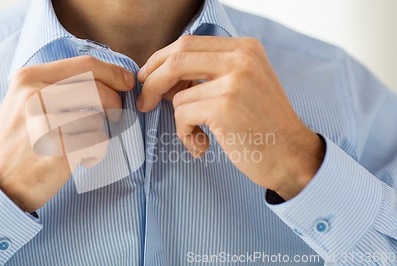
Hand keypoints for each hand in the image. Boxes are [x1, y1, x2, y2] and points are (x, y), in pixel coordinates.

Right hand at [0, 56, 134, 211]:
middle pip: (98, 89)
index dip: (114, 72)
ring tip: (81, 142)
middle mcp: (35, 95)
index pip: (86, 65)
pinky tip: (77, 158)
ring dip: (98, 132)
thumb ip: (60, 85)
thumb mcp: (27, 100)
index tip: (128, 82)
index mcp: (29, 77)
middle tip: (114, 116)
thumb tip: (110, 79)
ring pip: (98, 118)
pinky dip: (94, 152)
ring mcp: (45, 122)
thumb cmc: (20, 140)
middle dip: (115, 102)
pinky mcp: (57, 149)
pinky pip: (95, 143)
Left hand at [137, 36, 324, 199]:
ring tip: (197, 136)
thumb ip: (208, 74)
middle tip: (145, 102)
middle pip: (176, 59)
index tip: (147, 78)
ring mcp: (234, 81)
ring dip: (180, 121)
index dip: (160, 60)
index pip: (188, 43)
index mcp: (245, 48)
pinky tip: (202, 146)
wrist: (293, 156)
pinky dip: (185, 134)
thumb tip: (163, 77)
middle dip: (152, 81)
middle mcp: (241, 58)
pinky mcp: (225, 106)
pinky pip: (182, 116)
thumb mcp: (243, 85)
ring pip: (177, 95)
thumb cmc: (263, 125)